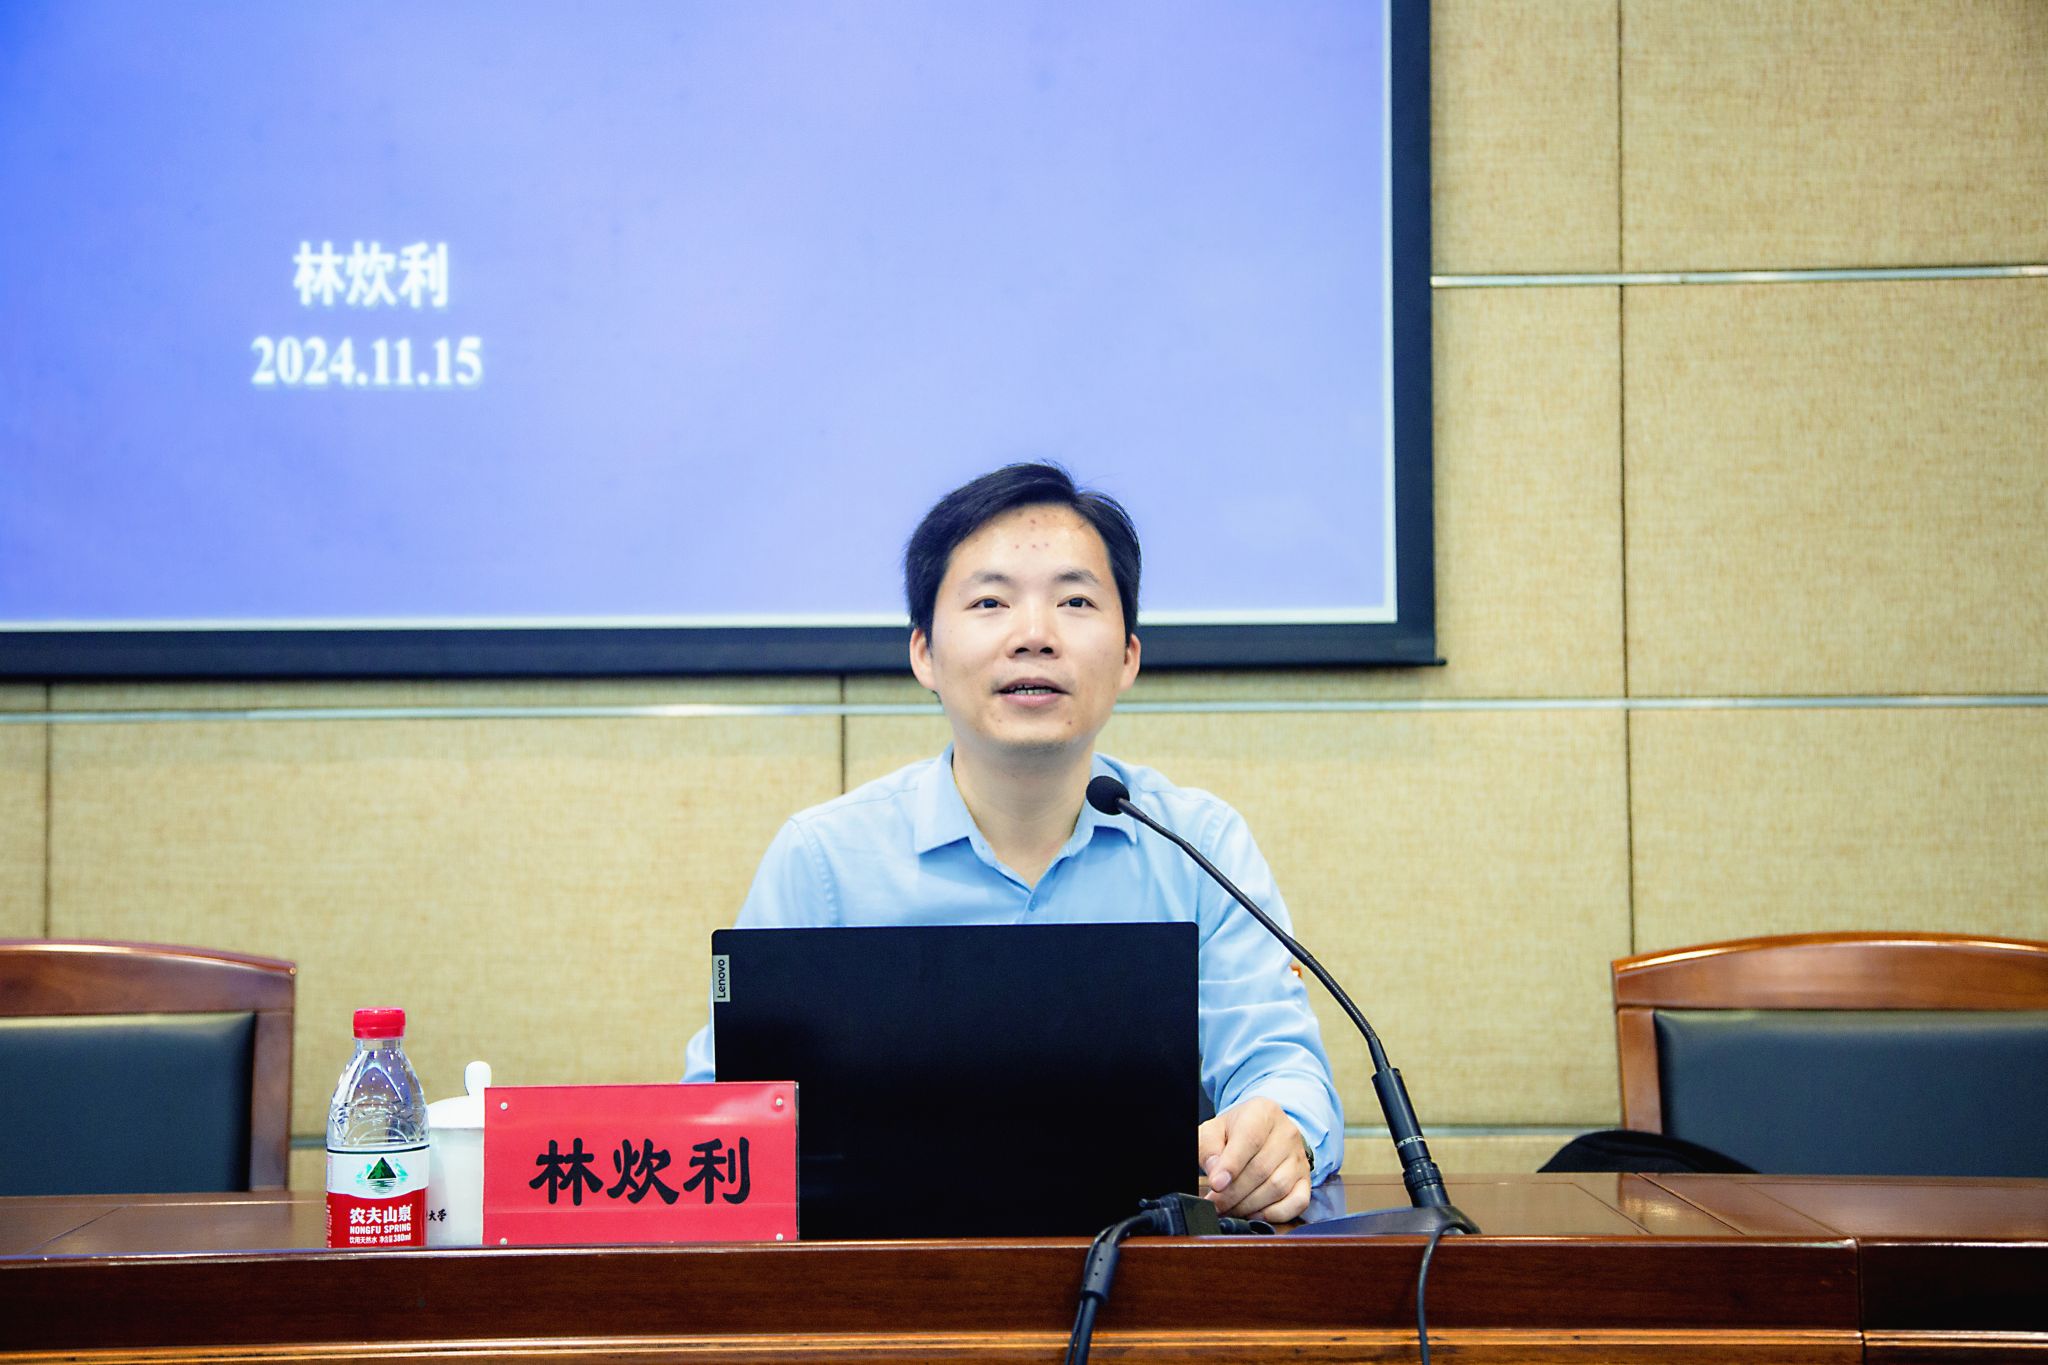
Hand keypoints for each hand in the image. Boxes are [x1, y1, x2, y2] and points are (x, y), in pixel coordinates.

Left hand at [1198, 1097, 1312, 1222]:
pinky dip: (1275, 1214)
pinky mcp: (1306, 1179)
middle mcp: (1286, 1133)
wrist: (1263, 1130)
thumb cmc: (1236, 1131)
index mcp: (1262, 1113)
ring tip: (1230, 1209)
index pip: (1250, 1140)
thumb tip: (1215, 1172)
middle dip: (1234, 1193)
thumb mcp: (1214, 1129)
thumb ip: (1209, 1147)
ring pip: (1278, 1187)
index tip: (1216, 1185)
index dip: (1231, 1166)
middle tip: (1216, 1204)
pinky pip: (1298, 1202)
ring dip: (1250, 1205)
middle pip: (1261, 1169)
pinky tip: (1255, 1214)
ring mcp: (1299, 1157)